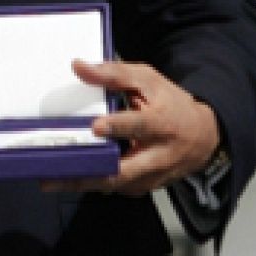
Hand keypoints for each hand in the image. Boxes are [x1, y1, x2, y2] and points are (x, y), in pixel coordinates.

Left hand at [43, 59, 219, 196]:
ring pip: (115, 185)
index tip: (96, 127)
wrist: (204, 136)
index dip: (118, 127)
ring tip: (51, 179)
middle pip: (123, 170)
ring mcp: (152, 176)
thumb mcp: (148, 80)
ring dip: (83, 183)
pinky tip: (66, 179)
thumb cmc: (171, 104)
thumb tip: (78, 66)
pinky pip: (115, 189)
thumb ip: (114, 74)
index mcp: (161, 123)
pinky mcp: (144, 187)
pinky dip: (91, 184)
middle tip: (57, 170)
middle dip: (90, 173)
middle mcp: (158, 155)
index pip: (139, 126)